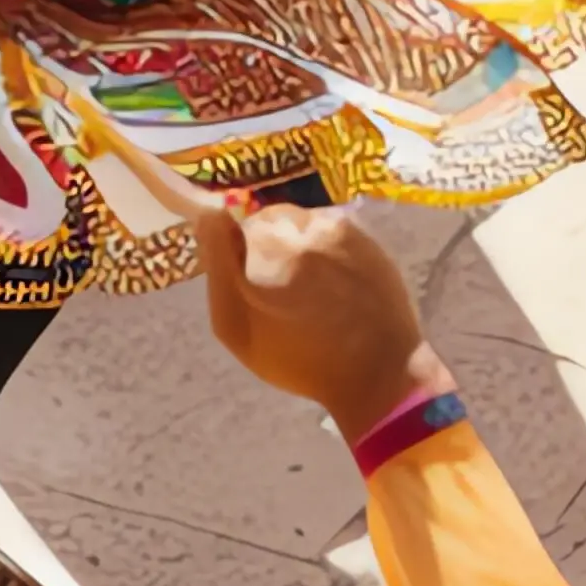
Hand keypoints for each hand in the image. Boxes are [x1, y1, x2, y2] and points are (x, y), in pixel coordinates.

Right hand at [194, 200, 449, 439]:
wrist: (377, 371)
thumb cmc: (298, 360)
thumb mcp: (236, 328)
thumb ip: (218, 266)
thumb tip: (208, 214)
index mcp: (261, 246)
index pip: (225, 222)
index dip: (227, 247)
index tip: (239, 274)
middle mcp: (298, 225)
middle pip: (264, 222)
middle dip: (263, 248)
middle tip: (276, 290)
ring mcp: (335, 226)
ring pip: (299, 222)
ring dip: (295, 245)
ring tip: (308, 288)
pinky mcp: (365, 234)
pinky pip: (329, 229)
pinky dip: (325, 249)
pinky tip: (333, 283)